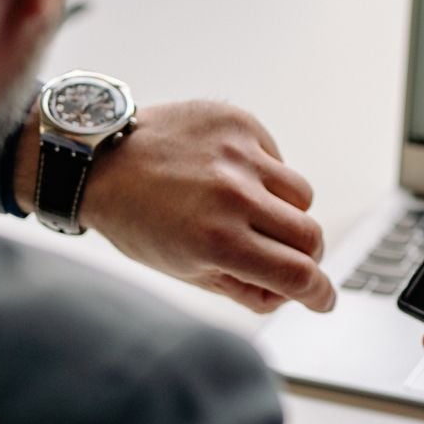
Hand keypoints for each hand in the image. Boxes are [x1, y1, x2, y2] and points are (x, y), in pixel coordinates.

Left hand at [14, 100, 335, 313]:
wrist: (100, 159)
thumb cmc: (138, 221)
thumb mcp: (185, 270)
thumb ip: (244, 288)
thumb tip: (290, 294)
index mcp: (218, 242)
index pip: (298, 275)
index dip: (319, 294)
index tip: (323, 300)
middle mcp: (234, 197)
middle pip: (311, 236)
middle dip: (306, 255)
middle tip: (287, 256)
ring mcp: (239, 156)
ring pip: (302, 196)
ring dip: (287, 212)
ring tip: (250, 210)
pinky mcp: (240, 124)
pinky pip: (277, 160)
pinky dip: (264, 175)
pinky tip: (229, 176)